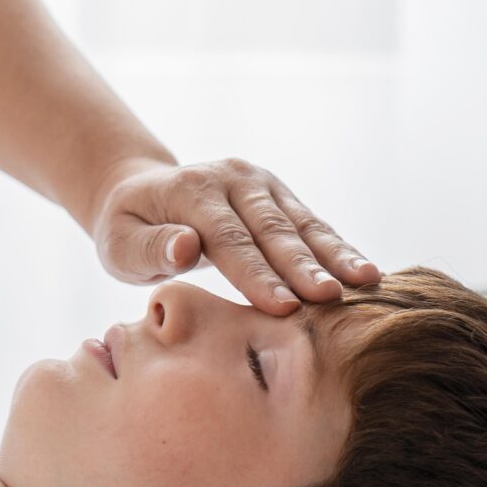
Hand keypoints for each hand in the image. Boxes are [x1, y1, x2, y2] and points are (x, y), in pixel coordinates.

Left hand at [87, 156, 380, 315]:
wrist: (141, 192)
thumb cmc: (128, 231)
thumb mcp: (120, 244)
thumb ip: (150, 249)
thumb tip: (185, 247)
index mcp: (192, 192)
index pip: (229, 240)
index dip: (257, 274)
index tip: (282, 306)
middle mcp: (233, 180)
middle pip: (273, 230)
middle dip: (304, 267)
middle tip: (332, 299)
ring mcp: (261, 184)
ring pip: (302, 224)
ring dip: (335, 254)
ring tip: (367, 280)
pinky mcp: (279, 196)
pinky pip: (311, 225)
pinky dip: (338, 249)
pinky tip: (365, 271)